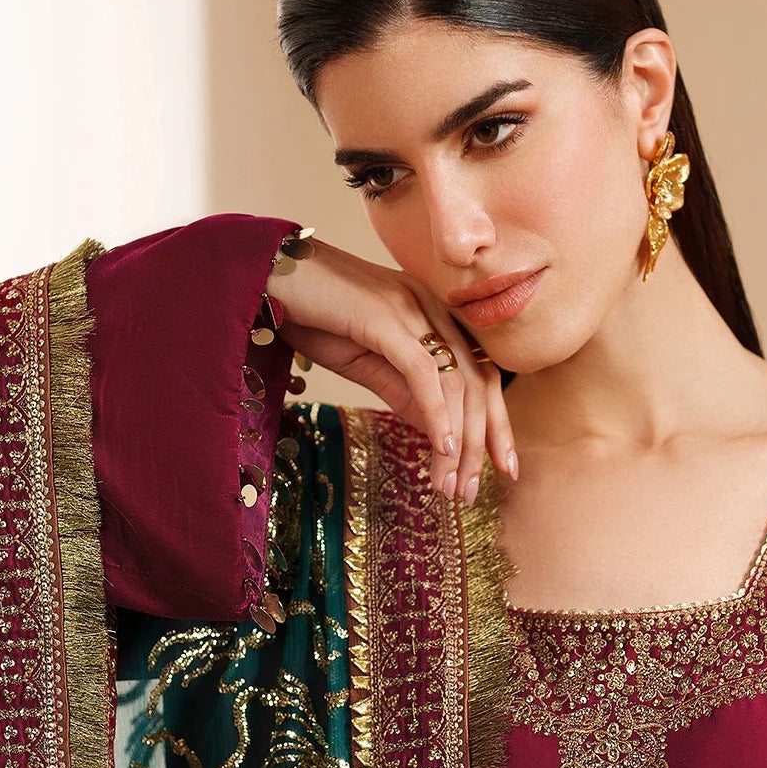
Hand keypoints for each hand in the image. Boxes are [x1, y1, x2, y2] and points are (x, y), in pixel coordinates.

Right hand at [266, 236, 517, 502]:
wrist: (266, 276)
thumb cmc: (312, 315)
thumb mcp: (367, 361)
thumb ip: (404, 391)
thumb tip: (436, 431)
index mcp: (433, 314)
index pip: (481, 374)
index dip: (496, 423)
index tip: (500, 468)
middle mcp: (432, 307)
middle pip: (479, 382)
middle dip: (484, 443)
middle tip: (472, 491)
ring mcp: (411, 308)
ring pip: (455, 383)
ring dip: (458, 443)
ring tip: (451, 485)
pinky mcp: (386, 318)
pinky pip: (423, 373)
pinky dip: (437, 414)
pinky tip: (441, 450)